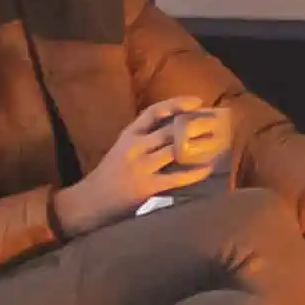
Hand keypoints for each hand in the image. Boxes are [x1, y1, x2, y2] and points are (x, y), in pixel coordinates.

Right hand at [71, 97, 222, 222]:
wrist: (88, 202)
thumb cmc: (109, 175)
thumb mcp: (121, 149)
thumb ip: (144, 139)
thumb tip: (178, 130)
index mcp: (128, 135)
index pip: (154, 111)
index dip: (177, 104)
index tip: (197, 102)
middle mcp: (135, 147)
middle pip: (171, 130)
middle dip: (196, 125)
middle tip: (216, 123)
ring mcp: (141, 167)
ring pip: (176, 150)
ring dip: (199, 145)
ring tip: (217, 142)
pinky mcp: (147, 187)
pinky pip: (177, 177)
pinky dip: (194, 173)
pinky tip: (207, 169)